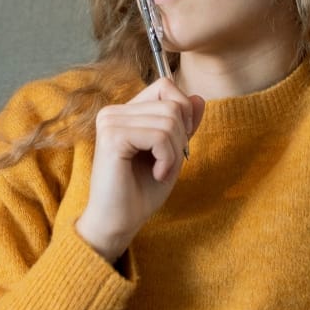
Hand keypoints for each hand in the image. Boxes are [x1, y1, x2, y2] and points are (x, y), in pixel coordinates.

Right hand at [75, 78, 205, 261]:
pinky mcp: (112, 136)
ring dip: (174, 152)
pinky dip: (167, 158)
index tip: (178, 145)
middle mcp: (113, 111)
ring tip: (161, 171)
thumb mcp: (171, 153)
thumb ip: (183, 125)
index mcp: (124, 112)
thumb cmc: (140, 192)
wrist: (118, 223)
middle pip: (172, 104)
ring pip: (169, 120)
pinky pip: (159, 135)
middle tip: (168, 164)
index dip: (183, 113)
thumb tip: (198, 98)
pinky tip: (157, 174)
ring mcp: (110, 121)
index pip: (165, 87)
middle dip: (181, 137)